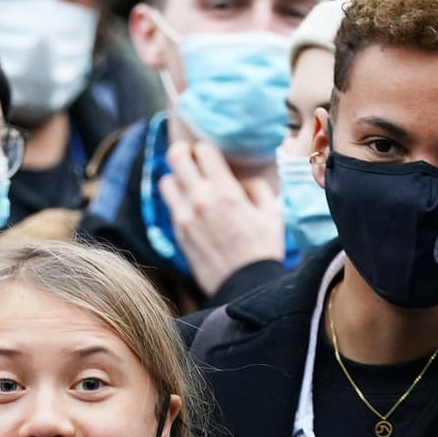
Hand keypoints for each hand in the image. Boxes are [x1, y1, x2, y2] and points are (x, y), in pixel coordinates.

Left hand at [158, 140, 285, 296]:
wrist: (246, 287)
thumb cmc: (263, 249)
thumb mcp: (272, 212)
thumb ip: (255, 186)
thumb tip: (240, 178)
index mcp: (225, 191)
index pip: (202, 149)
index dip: (207, 149)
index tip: (212, 157)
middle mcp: (200, 200)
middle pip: (175, 156)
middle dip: (184, 153)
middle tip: (193, 160)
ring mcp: (185, 217)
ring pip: (166, 180)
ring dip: (177, 178)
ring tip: (191, 185)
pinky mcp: (178, 233)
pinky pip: (170, 205)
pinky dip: (178, 201)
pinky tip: (193, 208)